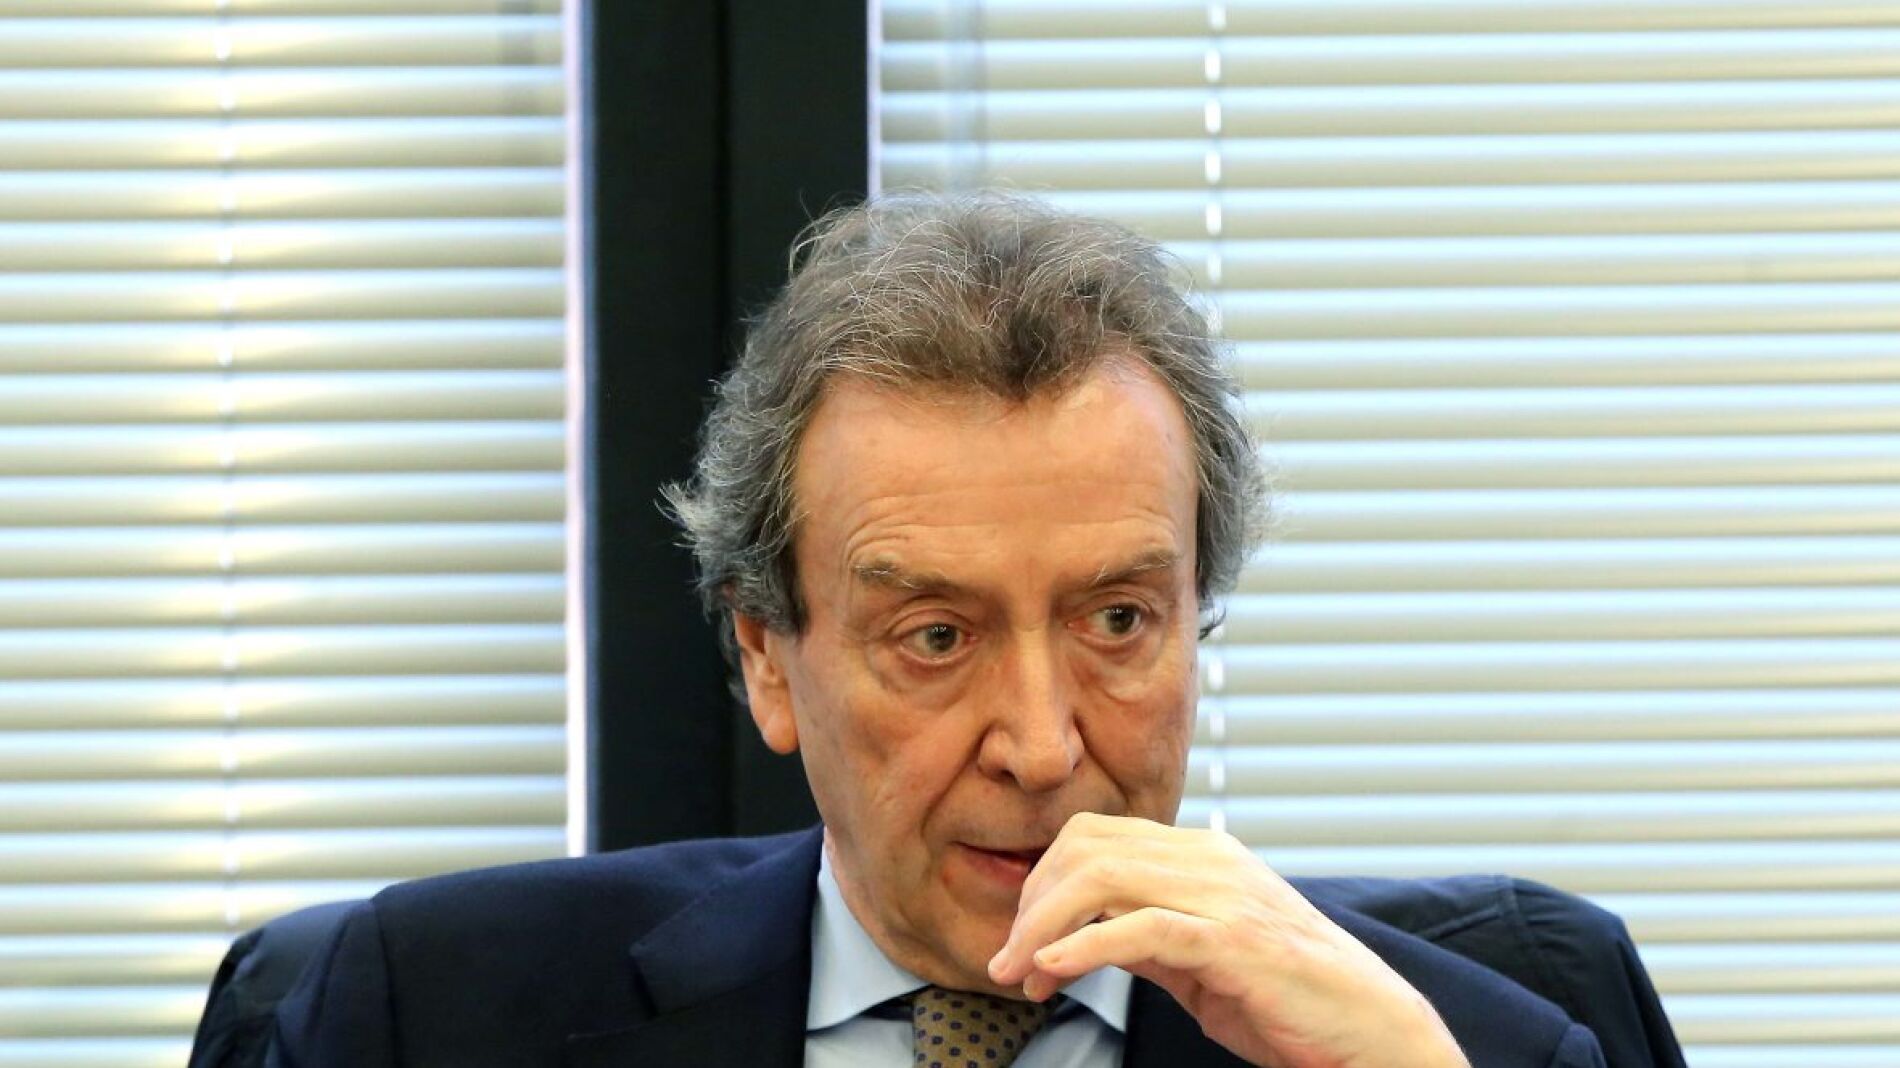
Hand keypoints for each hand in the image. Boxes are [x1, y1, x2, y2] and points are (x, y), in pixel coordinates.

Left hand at [986, 813, 1468, 1067]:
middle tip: (1007, 962)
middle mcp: (1211, 860)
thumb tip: (1077, 939)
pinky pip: (1140, 927)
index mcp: (1203, 855)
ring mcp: (1224, 894)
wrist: (1369, 1029)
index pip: (1095, 838)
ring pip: (1102, 878)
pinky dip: (1084, 947)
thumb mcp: (1200, 961)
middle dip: (1030, 905)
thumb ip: (1145, 938)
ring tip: (1021, 974)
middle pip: (1086, 848)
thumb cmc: (1290, 1000)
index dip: (1042, 884)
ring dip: (1043, 929)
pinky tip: (1055, 970)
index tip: (1020, 941)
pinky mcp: (1234, 939)